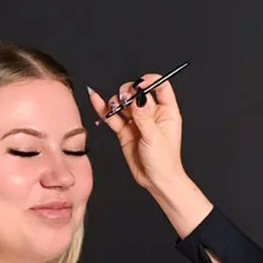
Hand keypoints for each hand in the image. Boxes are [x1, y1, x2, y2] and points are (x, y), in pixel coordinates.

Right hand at [91, 73, 185, 196]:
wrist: (156, 181)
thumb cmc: (164, 162)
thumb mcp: (155, 137)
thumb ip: (144, 116)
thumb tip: (137, 96)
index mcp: (166, 112)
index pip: (160, 86)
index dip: (149, 81)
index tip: (139, 84)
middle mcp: (151, 113)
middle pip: (137, 92)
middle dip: (128, 92)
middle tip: (124, 100)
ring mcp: (137, 121)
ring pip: (123, 102)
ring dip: (116, 101)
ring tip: (114, 107)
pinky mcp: (125, 130)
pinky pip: (113, 116)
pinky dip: (104, 108)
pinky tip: (96, 100)